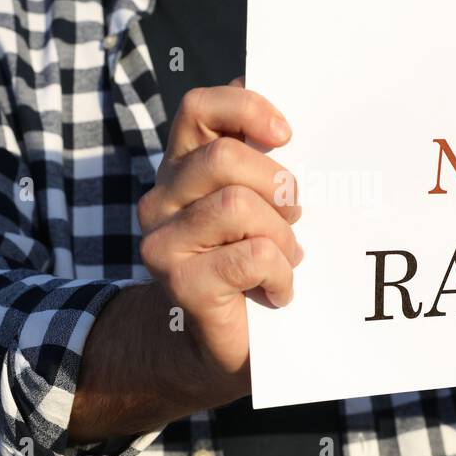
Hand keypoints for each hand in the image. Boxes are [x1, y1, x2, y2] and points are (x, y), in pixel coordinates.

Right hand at [137, 79, 301, 384]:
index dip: (245, 108)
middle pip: (224, 157)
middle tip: (293, 216)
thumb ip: (262, 160)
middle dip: (277, 185)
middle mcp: (161, 199)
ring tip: (286, 258)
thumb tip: (284, 122)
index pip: (198, 108)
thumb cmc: (252, 265)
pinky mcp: (182, 283)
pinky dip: (280, 274)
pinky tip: (278, 290)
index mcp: (181, 167)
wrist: (223, 347)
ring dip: (281, 235)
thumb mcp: (259, 204)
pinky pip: (252, 256)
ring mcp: (165, 242)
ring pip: (238, 205)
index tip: (285, 135)